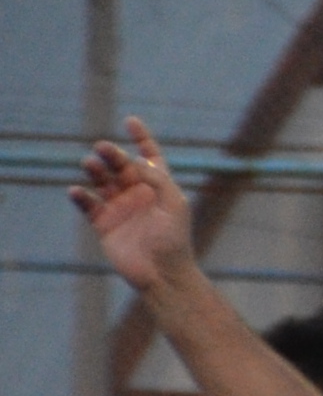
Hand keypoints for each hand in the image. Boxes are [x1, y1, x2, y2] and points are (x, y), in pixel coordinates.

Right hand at [70, 122, 199, 291]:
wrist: (162, 273)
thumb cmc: (174, 240)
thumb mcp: (174, 204)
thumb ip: (158, 179)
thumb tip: (138, 159)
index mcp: (159, 187)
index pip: (150, 157)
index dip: (141, 138)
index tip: (130, 121)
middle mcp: (137, 193)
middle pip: (121, 165)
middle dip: (112, 154)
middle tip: (103, 148)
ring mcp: (119, 207)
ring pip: (102, 181)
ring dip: (94, 170)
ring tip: (89, 163)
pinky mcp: (103, 223)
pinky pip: (88, 204)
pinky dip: (80, 196)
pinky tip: (76, 191)